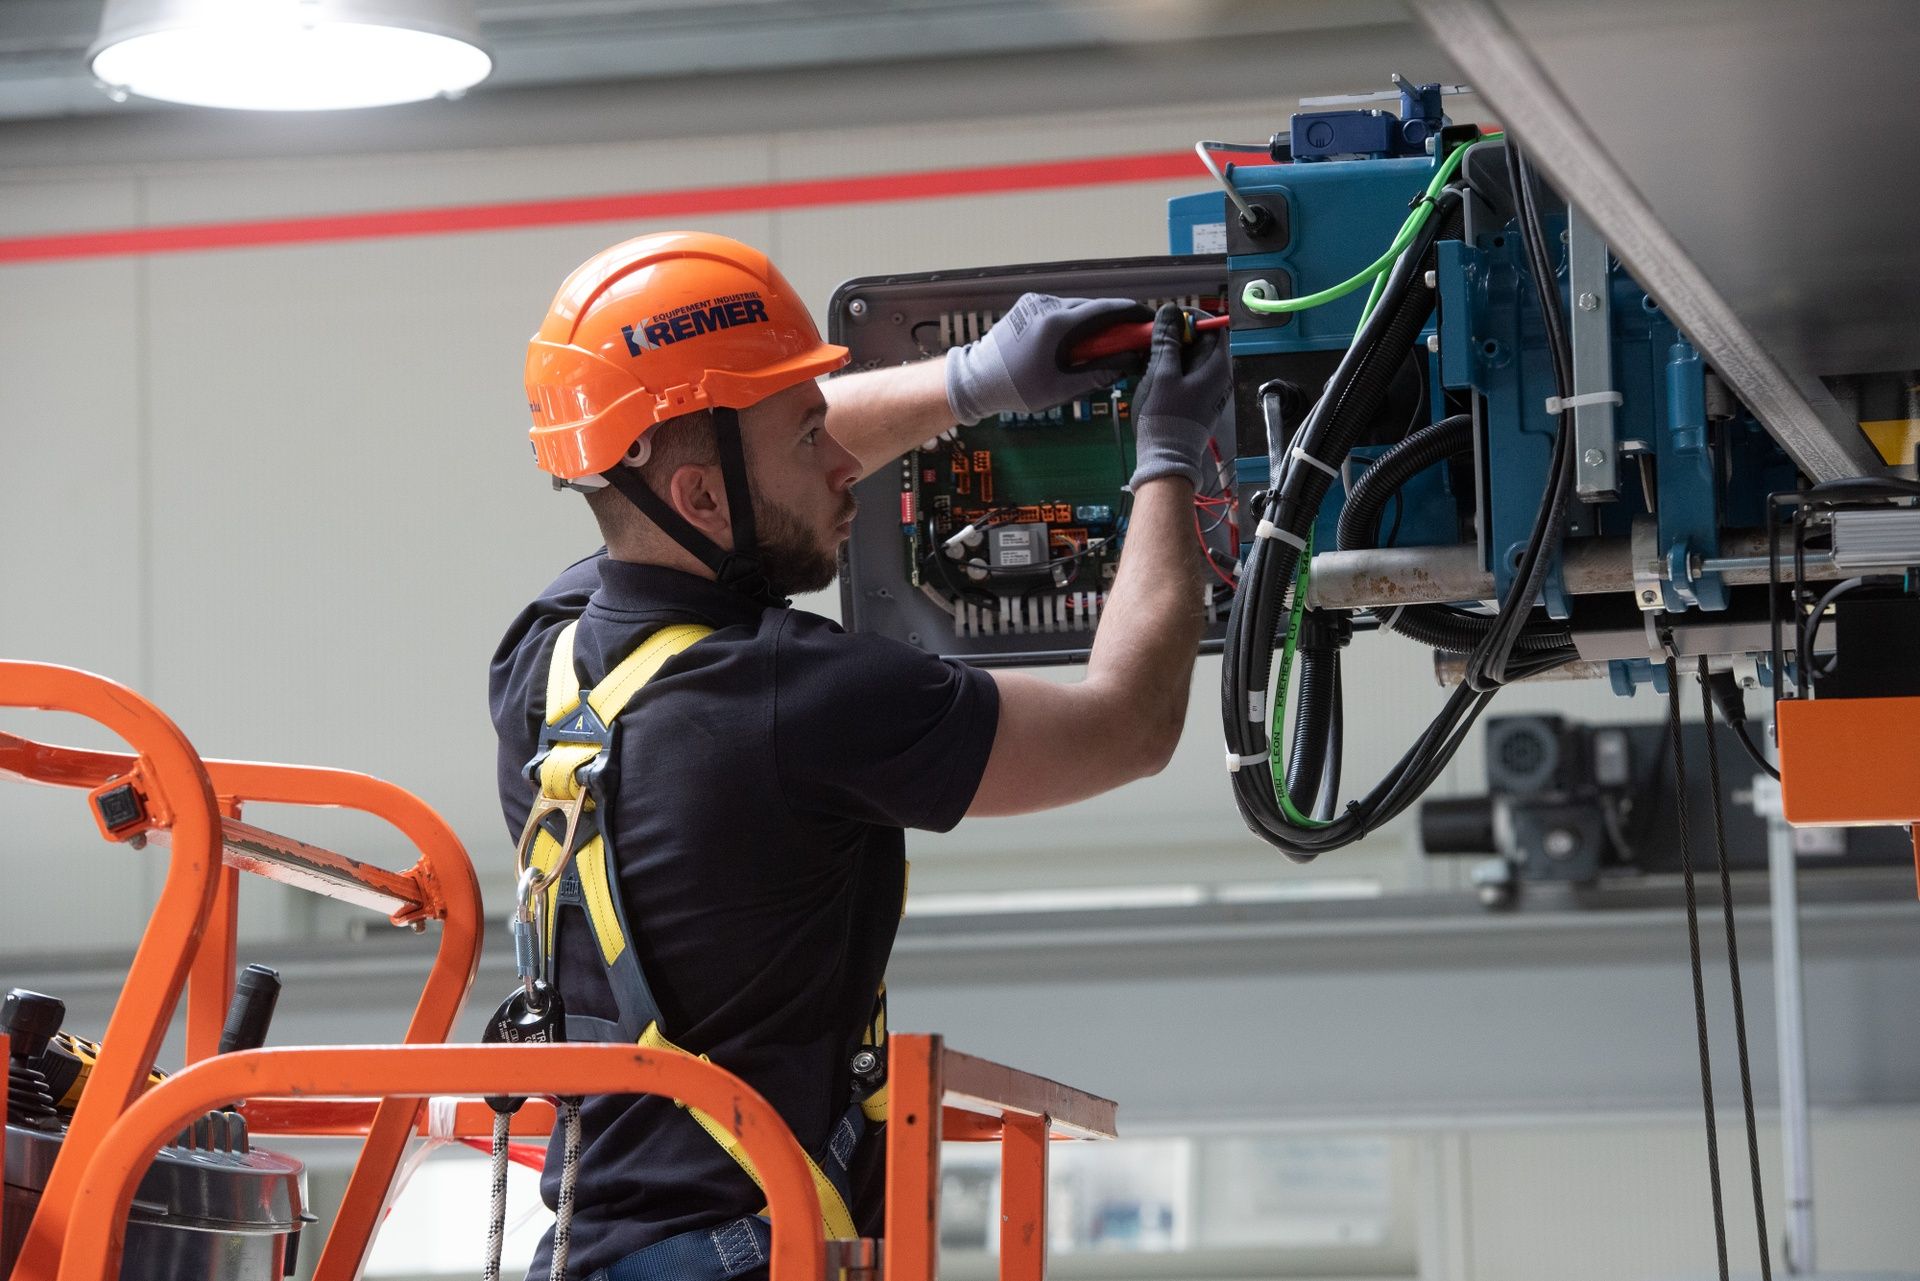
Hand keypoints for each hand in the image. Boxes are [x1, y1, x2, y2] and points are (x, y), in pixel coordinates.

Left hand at [944, 293, 1150, 424]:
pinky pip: (1059, 309)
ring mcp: (1034, 303)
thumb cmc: (1016, 388)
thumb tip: (1125, 364)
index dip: (1131, 314)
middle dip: (1113, 321)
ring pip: (1075, 308)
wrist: (977, 379)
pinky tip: (1075, 341)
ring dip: (1091, 322)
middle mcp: (1045, 305)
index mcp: (1056, 325)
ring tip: (1100, 344)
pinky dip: (1073, 321)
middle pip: (1092, 307)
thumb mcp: (1061, 388)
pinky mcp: (1026, 306)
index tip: (1148, 319)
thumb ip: (1096, 374)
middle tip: (1129, 337)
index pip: (1105, 311)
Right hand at [1127, 304, 1229, 490]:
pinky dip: (1173, 372)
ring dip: (1171, 356)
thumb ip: (1166, 340)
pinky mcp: (1199, 403)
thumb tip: (1170, 310)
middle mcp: (1219, 378)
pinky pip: (1188, 378)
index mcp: (1217, 367)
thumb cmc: (1165, 417)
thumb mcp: (1162, 373)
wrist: (1165, 459)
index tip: (1167, 324)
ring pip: (1192, 361)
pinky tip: (1155, 379)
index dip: (1190, 320)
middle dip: (1177, 339)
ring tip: (1149, 362)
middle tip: (1152, 343)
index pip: (1212, 328)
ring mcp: (1210, 392)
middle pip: (1201, 344)